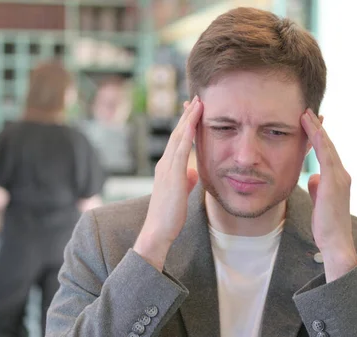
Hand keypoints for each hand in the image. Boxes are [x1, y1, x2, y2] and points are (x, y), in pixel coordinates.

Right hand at [133, 96, 202, 270]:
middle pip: (177, 133)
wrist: (158, 231)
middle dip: (187, 115)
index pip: (177, 141)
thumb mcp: (181, 194)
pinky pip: (181, 148)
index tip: (193, 110)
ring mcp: (167, 167)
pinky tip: (194, 121)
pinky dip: (187, 132)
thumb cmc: (169, 216)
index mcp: (167, 168)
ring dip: (189, 118)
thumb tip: (194, 171)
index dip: (185, 125)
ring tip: (198, 102)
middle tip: (195, 98)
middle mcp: (165, 164)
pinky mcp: (172, 174)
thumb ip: (186, 180)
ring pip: (178, 136)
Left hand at [300, 109, 356, 281]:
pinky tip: (313, 131)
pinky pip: (327, 157)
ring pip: (327, 147)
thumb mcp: (319, 201)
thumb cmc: (326, 225)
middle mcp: (341, 175)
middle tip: (307, 110)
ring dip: (316, 129)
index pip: (326, 152)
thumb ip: (318, 187)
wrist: (335, 242)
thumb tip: (313, 177)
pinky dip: (320, 142)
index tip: (309, 121)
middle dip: (317, 127)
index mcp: (337, 179)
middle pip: (327, 145)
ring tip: (306, 114)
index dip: (318, 136)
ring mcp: (339, 178)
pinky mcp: (334, 183)